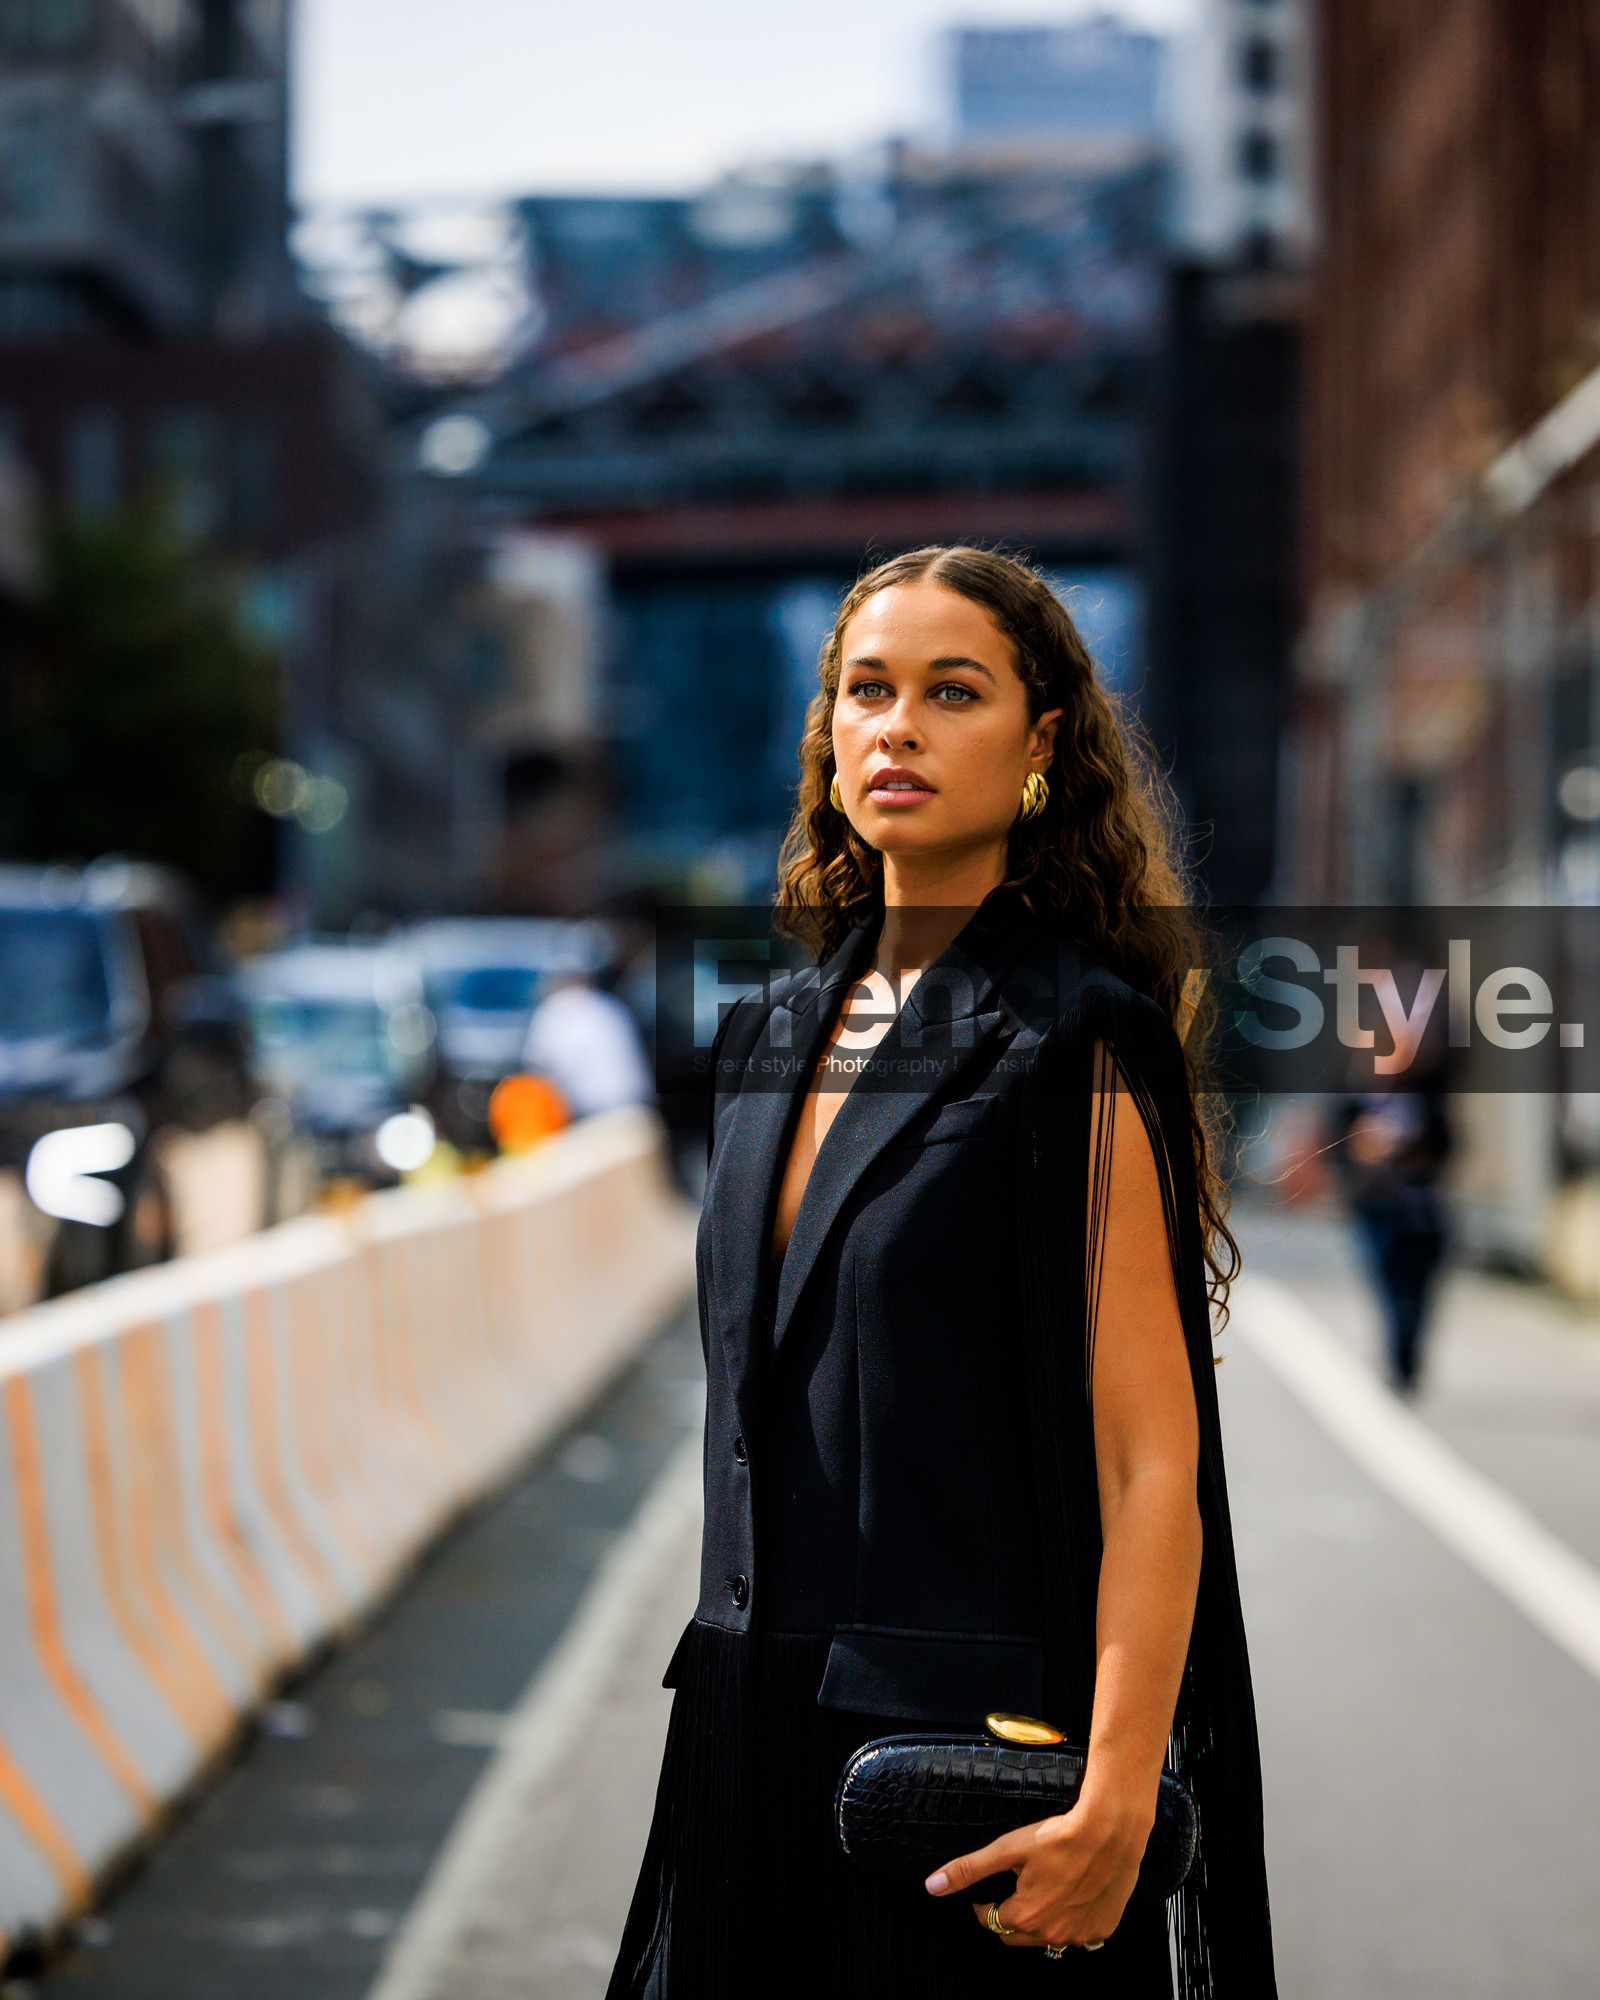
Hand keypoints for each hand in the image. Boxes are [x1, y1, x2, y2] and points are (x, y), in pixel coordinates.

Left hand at [923, 1784, 1152, 1950]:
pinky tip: (1071, 1896)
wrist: (1110, 1831)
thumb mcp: (1008, 1848)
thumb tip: (932, 1886)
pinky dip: (1070, 1921)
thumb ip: (969, 1870)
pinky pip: (1078, 1935)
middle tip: (1015, 1888)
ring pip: (1047, 1938)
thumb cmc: (1059, 1836)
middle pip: (1016, 1936)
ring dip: (1040, 1921)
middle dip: (1009, 1917)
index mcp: (1026, 1916)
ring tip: (1043, 1890)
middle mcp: (1052, 1934)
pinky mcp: (1102, 1929)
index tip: (987, 1891)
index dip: (984, 1905)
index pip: (991, 1921)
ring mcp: (1080, 1936)